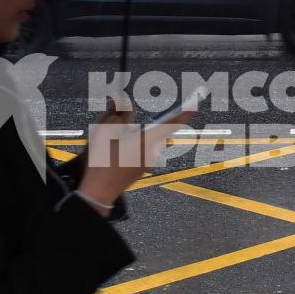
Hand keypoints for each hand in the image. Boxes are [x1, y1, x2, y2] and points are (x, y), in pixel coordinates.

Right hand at [77, 101, 196, 211]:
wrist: (99, 191)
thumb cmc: (101, 160)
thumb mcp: (104, 130)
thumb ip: (118, 113)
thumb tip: (126, 102)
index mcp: (146, 140)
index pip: (172, 123)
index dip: (185, 111)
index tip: (195, 102)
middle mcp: (152, 152)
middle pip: (155, 130)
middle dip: (146, 123)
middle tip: (126, 125)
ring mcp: (148, 162)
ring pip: (147, 140)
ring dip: (137, 135)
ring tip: (114, 141)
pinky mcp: (142, 168)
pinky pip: (142, 150)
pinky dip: (133, 145)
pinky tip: (116, 150)